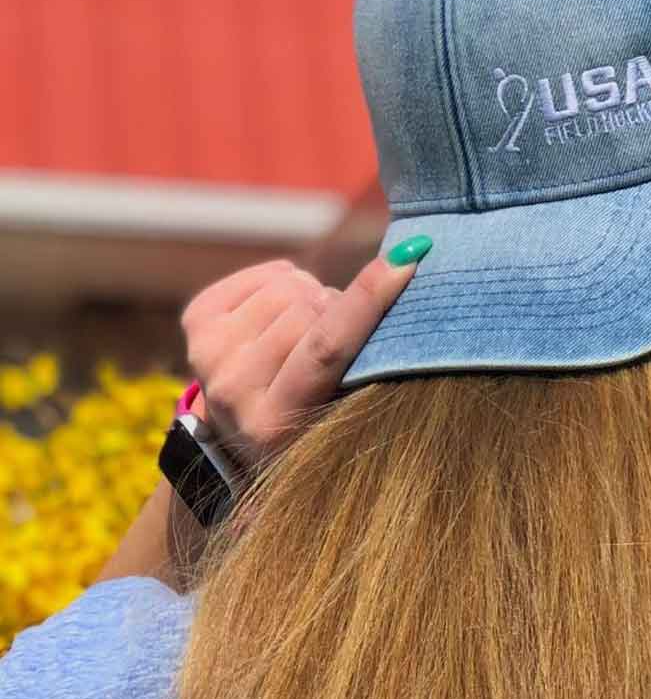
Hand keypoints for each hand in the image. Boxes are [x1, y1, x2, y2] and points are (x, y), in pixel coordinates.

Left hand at [180, 253, 420, 467]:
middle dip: (338, 310)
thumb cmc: (312, 423)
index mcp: (274, 423)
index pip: (327, 346)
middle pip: (309, 309)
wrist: (241, 438)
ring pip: (289, 286)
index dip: (367, 300)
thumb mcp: (344, 414)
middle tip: (338, 338)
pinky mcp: (197, 319)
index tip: (405, 260)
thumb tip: (402, 273)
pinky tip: (284, 314)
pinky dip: (289, 281)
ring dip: (313, 297)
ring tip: (309, 330)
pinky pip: (269, 272)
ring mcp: (207, 353)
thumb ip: (367, 363)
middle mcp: (231, 389)